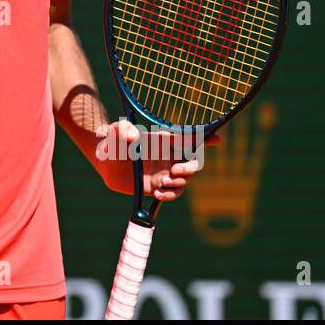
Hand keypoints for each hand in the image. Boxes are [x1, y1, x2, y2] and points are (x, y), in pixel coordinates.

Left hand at [96, 119, 219, 200]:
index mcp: (163, 140)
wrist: (106, 164)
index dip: (205, 137)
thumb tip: (133, 135)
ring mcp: (166, 171)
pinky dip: (171, 195)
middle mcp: (168, 156)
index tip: (218, 138)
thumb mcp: (115, 132)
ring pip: (186, 179)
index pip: (188, 137)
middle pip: (193, 162)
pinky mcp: (160, 186)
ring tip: (162, 183)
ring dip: (179, 182)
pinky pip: (174, 192)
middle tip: (174, 170)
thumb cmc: (113, 142)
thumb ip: (122, 129)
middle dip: (190, 168)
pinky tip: (159, 193)